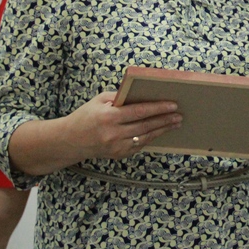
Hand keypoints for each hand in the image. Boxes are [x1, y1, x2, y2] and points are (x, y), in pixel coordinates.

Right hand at [64, 92, 182, 160]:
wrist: (69, 141)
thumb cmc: (85, 116)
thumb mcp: (99, 100)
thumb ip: (119, 97)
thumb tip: (141, 93)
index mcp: (109, 117)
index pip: (139, 111)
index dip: (158, 108)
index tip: (172, 104)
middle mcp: (113, 133)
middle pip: (146, 125)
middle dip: (165, 120)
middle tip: (179, 115)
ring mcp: (116, 146)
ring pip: (145, 137)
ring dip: (162, 130)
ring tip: (175, 123)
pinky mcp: (118, 155)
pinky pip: (139, 145)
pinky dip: (150, 137)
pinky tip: (160, 131)